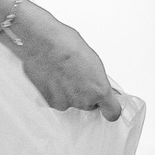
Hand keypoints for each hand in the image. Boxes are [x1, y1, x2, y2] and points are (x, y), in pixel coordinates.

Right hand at [6, 1, 123, 117]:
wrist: (43, 42)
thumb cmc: (66, 44)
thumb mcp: (92, 60)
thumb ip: (97, 80)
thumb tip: (96, 84)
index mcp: (99, 90)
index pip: (112, 112)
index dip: (109, 107)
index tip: (107, 105)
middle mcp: (83, 100)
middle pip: (88, 105)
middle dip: (85, 94)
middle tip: (77, 77)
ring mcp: (65, 103)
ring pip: (70, 102)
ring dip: (67, 92)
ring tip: (61, 74)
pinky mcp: (48, 102)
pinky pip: (55, 100)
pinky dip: (53, 92)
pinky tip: (51, 76)